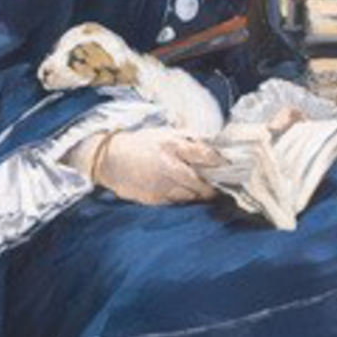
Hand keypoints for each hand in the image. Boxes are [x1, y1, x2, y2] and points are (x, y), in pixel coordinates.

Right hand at [97, 127, 220, 205]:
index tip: (228, 166)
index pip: (204, 155)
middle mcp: (167, 167)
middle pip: (200, 183)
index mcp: (171, 146)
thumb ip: (188, 140)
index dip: (219, 162)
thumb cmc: (140, 144)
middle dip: (213, 186)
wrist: (109, 159)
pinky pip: (177, 202)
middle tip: (221, 186)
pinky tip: (184, 194)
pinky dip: (184, 199)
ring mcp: (160, 186)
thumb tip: (213, 146)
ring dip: (200, 195)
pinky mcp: (154, 199)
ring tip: (205, 191)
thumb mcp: (164, 134)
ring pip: (191, 197)